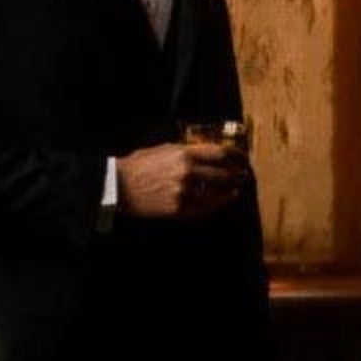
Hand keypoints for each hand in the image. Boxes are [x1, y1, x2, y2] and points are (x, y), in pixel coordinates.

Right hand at [114, 139, 248, 222]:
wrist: (117, 186)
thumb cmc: (138, 165)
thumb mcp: (163, 149)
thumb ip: (186, 150)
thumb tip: (206, 151)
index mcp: (184, 154)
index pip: (221, 153)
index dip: (236, 156)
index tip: (242, 158)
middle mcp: (188, 173)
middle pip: (224, 174)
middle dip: (237, 176)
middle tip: (243, 177)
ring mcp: (184, 193)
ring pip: (218, 195)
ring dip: (230, 194)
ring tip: (235, 193)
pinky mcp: (178, 210)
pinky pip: (203, 211)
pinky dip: (214, 208)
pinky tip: (218, 206)